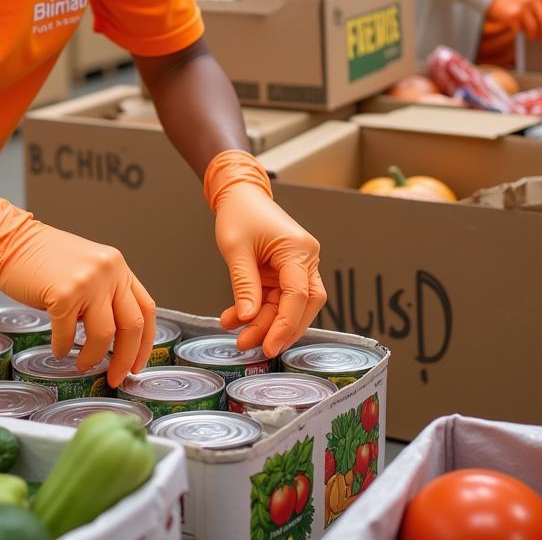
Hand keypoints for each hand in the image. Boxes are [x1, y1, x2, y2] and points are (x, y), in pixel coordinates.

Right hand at [0, 189, 155, 387]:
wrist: (11, 240)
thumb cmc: (44, 259)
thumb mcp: (87, 269)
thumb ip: (104, 293)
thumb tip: (115, 338)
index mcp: (118, 266)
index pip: (145, 309)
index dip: (145, 343)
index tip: (137, 365)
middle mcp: (109, 270)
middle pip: (131, 326)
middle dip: (125, 359)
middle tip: (114, 377)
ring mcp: (88, 281)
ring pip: (104, 335)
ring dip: (92, 357)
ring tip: (81, 363)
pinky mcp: (64, 294)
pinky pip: (68, 335)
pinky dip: (62, 348)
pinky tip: (57, 348)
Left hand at [204, 150, 325, 357]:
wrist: (239, 195)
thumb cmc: (239, 214)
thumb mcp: (235, 249)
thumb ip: (243, 284)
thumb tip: (248, 318)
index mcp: (298, 249)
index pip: (298, 295)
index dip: (284, 325)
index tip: (269, 347)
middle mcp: (305, 259)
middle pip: (303, 306)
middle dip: (279, 329)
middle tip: (254, 347)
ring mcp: (298, 266)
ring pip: (289, 306)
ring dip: (265, 323)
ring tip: (239, 337)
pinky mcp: (286, 271)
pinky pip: (277, 298)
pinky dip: (259, 311)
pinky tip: (237, 319)